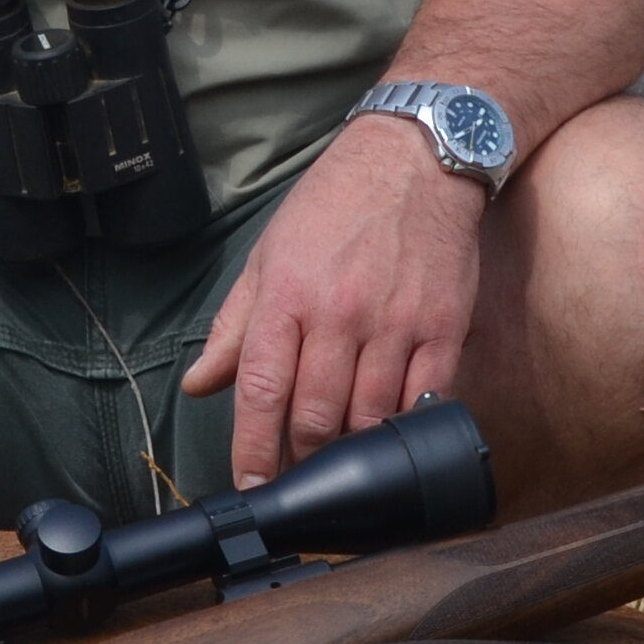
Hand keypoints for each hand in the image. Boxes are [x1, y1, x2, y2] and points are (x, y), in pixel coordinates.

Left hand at [181, 116, 486, 484]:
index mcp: (287, 295)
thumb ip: (234, 327)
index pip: (261, 391)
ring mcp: (395, 322)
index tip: (249, 485)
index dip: (252, 450)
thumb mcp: (269, 255)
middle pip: (314, 415)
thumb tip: (200, 385)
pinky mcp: (443, 326)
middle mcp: (339, 313)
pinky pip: (424, 398)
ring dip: (350, 450)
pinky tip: (391, 434)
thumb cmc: (335, 205)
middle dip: (299, 458)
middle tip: (295, 475)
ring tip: (338, 460)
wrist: (415, 158)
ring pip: (369, 417)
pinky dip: (405, 426)